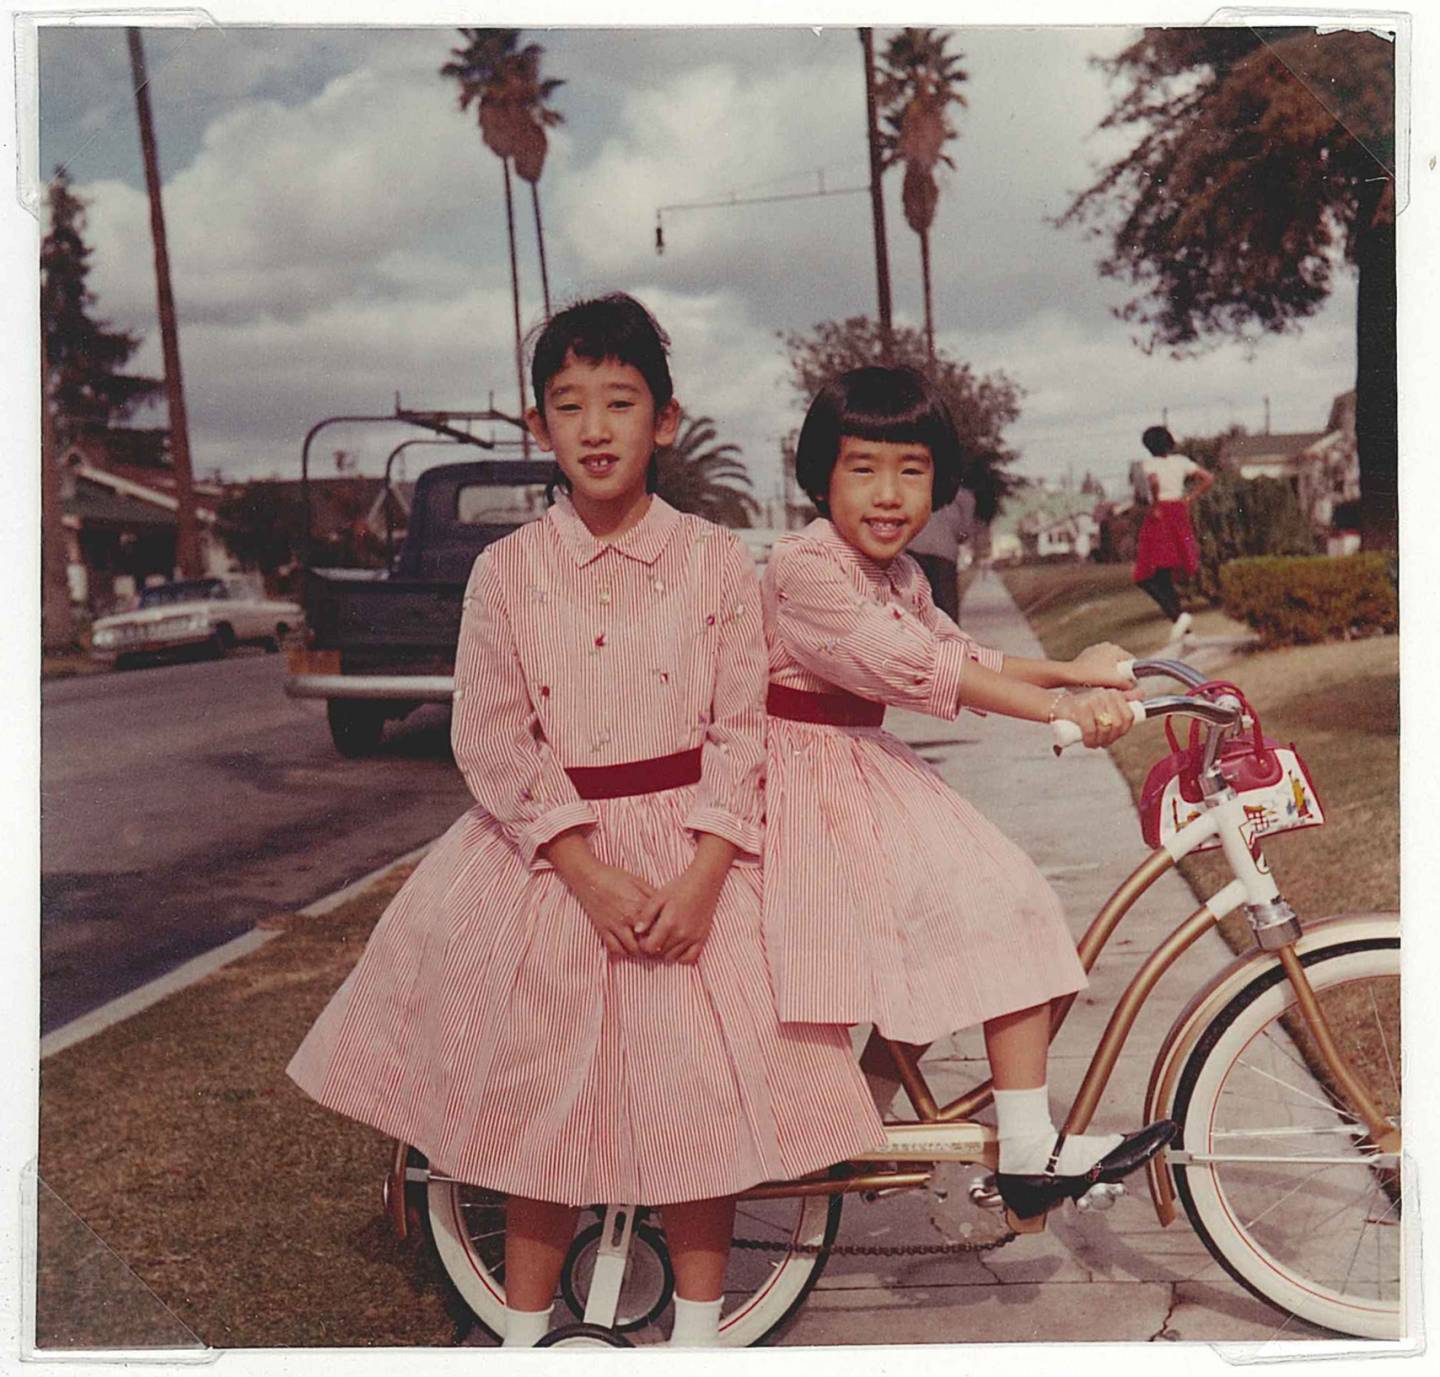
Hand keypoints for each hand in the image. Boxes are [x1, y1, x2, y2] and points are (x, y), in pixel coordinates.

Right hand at [543, 834, 655, 956]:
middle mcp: (628, 918)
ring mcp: (614, 926)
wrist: (589, 877)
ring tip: (644, 948)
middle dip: (654, 945)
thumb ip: (653, 895)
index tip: (667, 934)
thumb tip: (666, 906)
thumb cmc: (615, 877)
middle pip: (647, 942)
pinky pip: (614, 948)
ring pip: (632, 949)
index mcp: (639, 905)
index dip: (665, 932)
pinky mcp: (603, 930)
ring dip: (639, 951)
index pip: (658, 926)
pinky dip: (622, 952)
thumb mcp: (638, 881)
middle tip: (658, 945)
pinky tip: (628, 948)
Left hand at [636, 860, 726, 964]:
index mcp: (668, 923)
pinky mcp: (702, 938)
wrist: (704, 882)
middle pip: (660, 953)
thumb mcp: (658, 897)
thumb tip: (636, 930)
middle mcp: (681, 934)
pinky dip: (681, 956)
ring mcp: (693, 938)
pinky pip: (689, 958)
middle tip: (653, 935)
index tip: (644, 935)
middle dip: (653, 947)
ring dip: (665, 951)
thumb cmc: (679, 887)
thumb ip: (646, 914)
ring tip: (664, 938)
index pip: (650, 948)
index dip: (643, 943)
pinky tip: (676, 946)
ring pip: (672, 957)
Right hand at [1054, 687, 1137, 748]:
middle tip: (1103, 743)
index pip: (1128, 716)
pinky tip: (1088, 743)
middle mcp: (1103, 694)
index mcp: (1112, 693)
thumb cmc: (1081, 707)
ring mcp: (1091, 700)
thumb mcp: (1102, 701)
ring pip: (1105, 728)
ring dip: (1101, 742)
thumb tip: (1142, 694)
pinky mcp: (1080, 708)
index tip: (1114, 736)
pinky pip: (1091, 730)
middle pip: (1118, 723)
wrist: (1056, 706)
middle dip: (1112, 738)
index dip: (1124, 731)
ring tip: (1094, 744)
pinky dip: (1090, 740)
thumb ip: (1122, 697)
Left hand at [1068, 642, 1135, 688]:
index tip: (1129, 684)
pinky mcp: (1086, 657)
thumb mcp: (1115, 681)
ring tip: (1104, 685)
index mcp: (1116, 649)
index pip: (1132, 661)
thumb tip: (1134, 686)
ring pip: (1108, 665)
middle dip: (1120, 674)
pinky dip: (1098, 673)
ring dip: (1109, 674)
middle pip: (1120, 663)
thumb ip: (1129, 684)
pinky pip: (1098, 666)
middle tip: (1117, 686)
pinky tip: (1095, 681)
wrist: (1069, 675)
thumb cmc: (1092, 677)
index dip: (1132, 674)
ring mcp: (1095, 651)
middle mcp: (1106, 647)